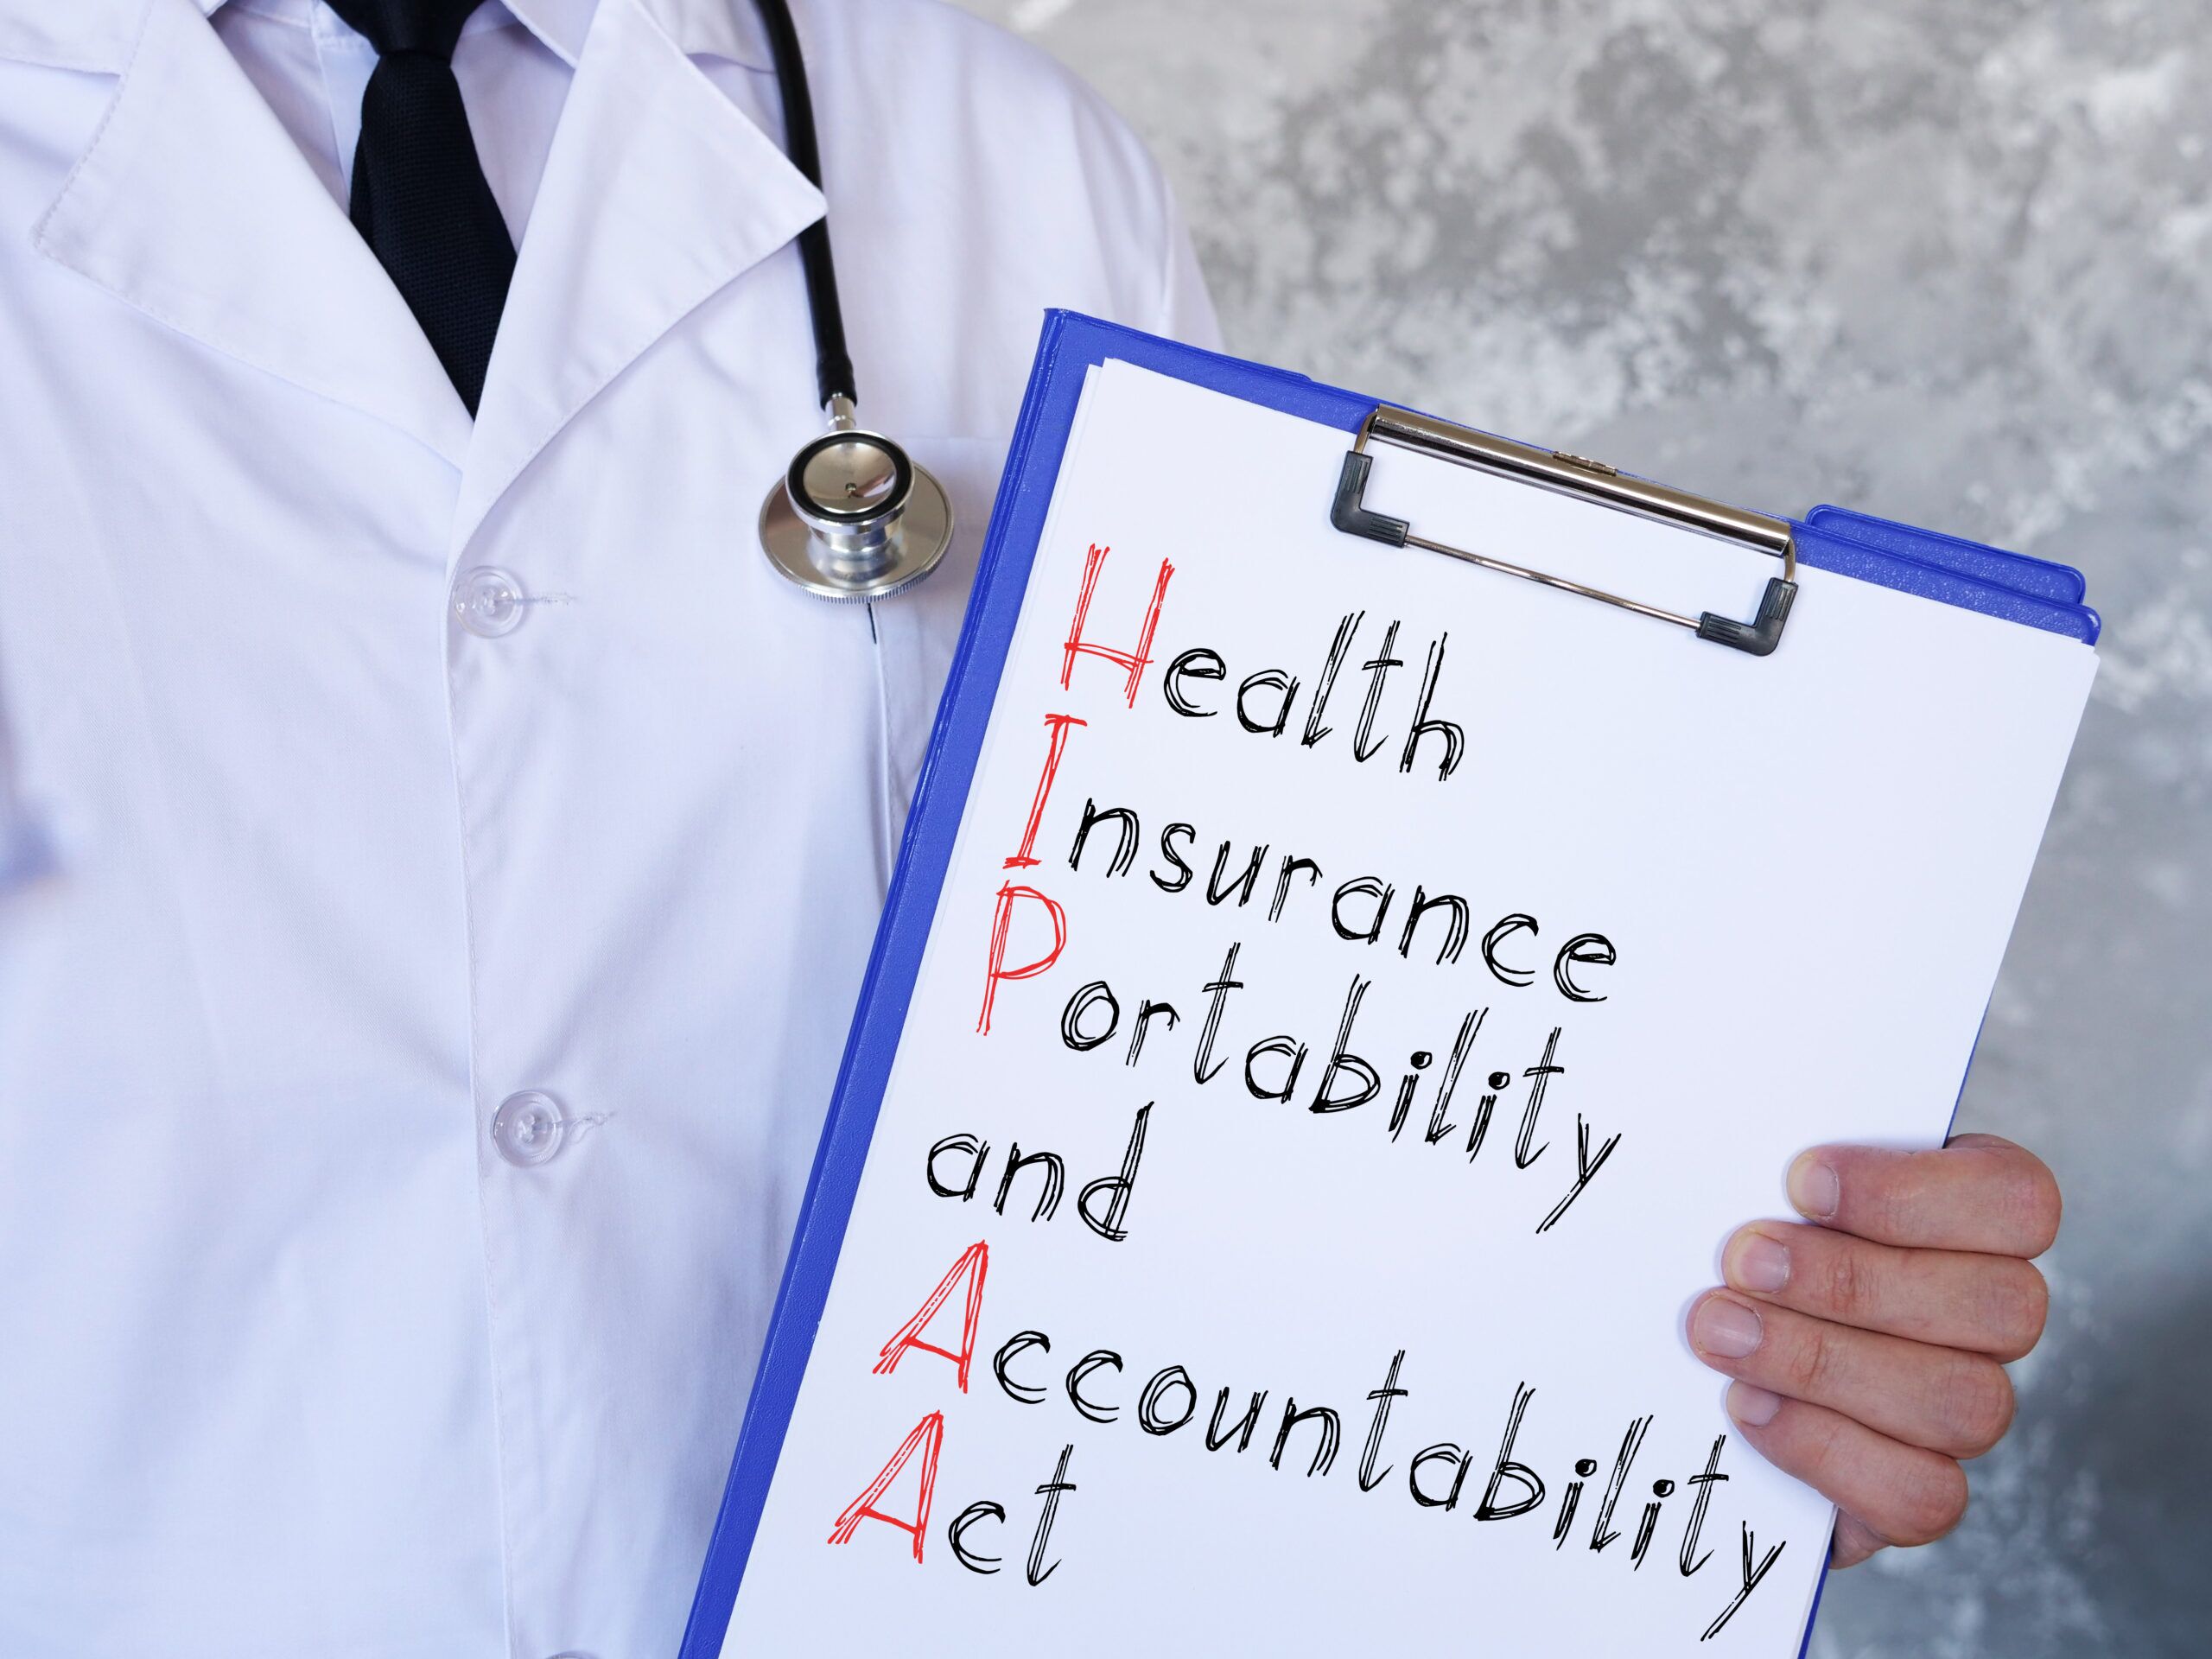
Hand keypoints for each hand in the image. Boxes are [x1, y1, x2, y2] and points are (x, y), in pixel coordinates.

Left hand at [1686, 1133, 2058, 1566]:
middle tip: (1743, 1261)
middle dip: (1854, 1282)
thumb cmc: (1730, 1243)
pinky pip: (1923, 1496)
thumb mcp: (1746, 1180)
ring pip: (1966, 1403)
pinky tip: (1747, 1406)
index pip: (2018, 1200)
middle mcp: (1990, 1318)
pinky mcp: (1918, 1491)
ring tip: (1722, 1332)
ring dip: (1825, 1364)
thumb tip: (1714, 1140)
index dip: (1915, 1193)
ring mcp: (1965, 1409)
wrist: (1681, 1366)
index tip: (1801, 1180)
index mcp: (1974, 1218)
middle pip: (2002, 1307)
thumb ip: (1760, 1157)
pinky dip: (1825, 1450)